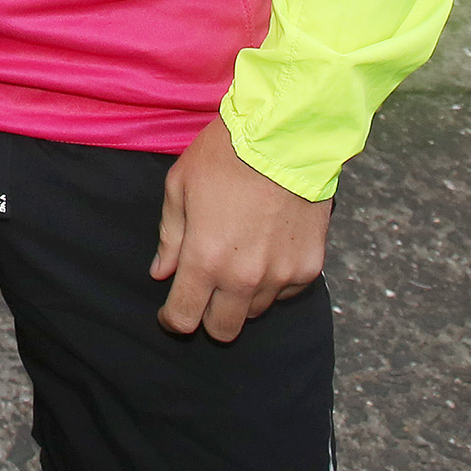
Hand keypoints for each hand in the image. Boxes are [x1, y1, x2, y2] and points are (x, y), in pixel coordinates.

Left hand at [150, 117, 331, 341]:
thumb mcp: (179, 188)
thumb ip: (170, 238)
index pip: (185, 318)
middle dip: (208, 317)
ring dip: (242, 296)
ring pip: (256, 310)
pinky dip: (272, 282)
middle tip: (204, 292)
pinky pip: (285, 292)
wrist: (284, 140)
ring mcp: (281, 276)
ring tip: (237, 259)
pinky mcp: (310, 268)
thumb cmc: (223, 158)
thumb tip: (161, 273)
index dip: (174, 319)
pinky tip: (265, 251)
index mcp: (205, 260)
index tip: (172, 312)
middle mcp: (244, 278)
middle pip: (224, 329)